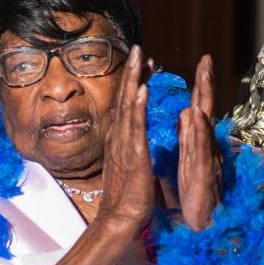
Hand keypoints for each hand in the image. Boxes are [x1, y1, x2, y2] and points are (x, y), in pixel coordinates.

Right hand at [98, 46, 154, 228]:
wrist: (121, 217)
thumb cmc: (129, 194)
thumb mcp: (130, 162)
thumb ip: (131, 145)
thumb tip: (135, 133)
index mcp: (122, 138)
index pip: (128, 102)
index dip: (134, 80)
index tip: (143, 61)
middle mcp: (120, 136)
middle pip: (125, 97)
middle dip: (131, 71)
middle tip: (138, 47)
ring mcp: (125, 144)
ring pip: (128, 106)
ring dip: (133, 80)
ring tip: (139, 57)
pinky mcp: (134, 155)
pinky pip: (135, 127)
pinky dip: (137, 107)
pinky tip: (141, 89)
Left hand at [178, 55, 219, 230]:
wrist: (202, 224)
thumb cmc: (195, 193)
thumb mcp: (189, 159)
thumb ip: (189, 136)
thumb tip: (186, 112)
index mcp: (198, 142)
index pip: (199, 108)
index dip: (201, 85)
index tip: (202, 61)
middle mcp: (206, 146)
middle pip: (205, 109)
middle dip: (206, 83)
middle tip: (205, 59)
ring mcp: (207, 158)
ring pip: (205, 125)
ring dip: (204, 101)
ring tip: (203, 78)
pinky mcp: (204, 173)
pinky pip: (201, 149)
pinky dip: (200, 132)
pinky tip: (196, 116)